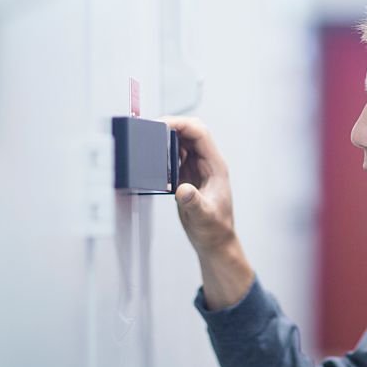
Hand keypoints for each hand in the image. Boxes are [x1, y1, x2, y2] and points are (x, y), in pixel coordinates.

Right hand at [162, 116, 236, 253]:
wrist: (214, 242)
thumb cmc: (215, 230)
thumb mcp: (204, 217)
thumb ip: (194, 203)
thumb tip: (183, 189)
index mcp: (215, 166)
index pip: (200, 133)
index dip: (181, 124)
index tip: (162, 124)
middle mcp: (207, 163)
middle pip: (190, 132)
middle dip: (171, 126)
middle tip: (151, 130)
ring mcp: (197, 168)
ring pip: (182, 142)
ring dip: (167, 139)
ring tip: (151, 144)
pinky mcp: (187, 176)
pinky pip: (176, 156)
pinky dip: (164, 153)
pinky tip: (156, 162)